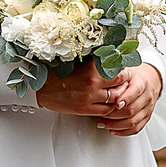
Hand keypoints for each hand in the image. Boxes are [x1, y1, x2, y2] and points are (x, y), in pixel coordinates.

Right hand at [37, 62, 160, 136]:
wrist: (40, 88)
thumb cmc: (57, 73)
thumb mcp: (77, 62)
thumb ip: (94, 61)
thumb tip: (110, 56)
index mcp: (91, 67)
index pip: (117, 67)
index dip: (123, 68)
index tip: (124, 68)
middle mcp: (92, 81)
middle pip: (120, 82)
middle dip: (125, 81)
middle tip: (125, 80)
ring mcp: (90, 97)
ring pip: (116, 97)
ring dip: (120, 95)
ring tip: (119, 92)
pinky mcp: (85, 109)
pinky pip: (106, 110)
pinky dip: (111, 107)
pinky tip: (110, 103)